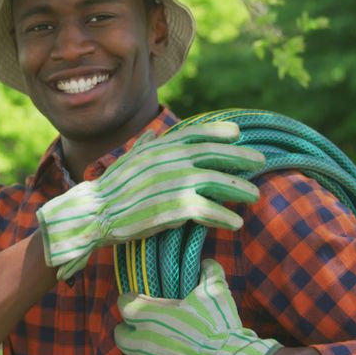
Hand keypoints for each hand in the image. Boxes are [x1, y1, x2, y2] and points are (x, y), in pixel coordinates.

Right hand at [37, 122, 263, 279]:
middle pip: (216, 154)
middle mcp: (172, 159)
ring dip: (240, 189)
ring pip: (219, 181)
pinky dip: (225, 217)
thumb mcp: (128, 158)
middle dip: (240, 157)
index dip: (219, 131)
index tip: (237, 132)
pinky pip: (209, 210)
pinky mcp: (176, 207)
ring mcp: (176, 182)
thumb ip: (145, 145)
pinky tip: (236, 223)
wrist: (96, 211)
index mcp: (162, 146)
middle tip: (260, 162)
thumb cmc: (111, 187)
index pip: (197, 133)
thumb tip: (152, 134)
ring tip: (254, 196)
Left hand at [115, 259, 280, 354]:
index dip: (131, 301)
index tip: (138, 301)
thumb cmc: (219, 329)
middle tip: (147, 330)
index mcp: (149, 316)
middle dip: (131, 331)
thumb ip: (208, 273)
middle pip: (120, 335)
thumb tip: (205, 262)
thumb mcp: (216, 293)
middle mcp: (141, 343)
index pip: (124, 304)